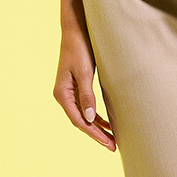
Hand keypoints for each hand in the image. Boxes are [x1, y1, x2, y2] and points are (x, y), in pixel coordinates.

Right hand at [53, 22, 115, 149]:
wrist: (76, 29)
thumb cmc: (80, 48)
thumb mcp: (84, 72)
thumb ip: (87, 96)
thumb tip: (89, 118)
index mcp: (62, 94)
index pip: (78, 121)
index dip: (94, 134)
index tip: (108, 143)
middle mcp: (63, 95)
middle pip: (80, 121)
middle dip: (96, 134)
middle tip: (113, 147)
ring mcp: (69, 92)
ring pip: (83, 116)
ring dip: (97, 127)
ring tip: (111, 139)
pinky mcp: (76, 87)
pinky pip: (85, 107)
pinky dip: (95, 117)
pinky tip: (106, 123)